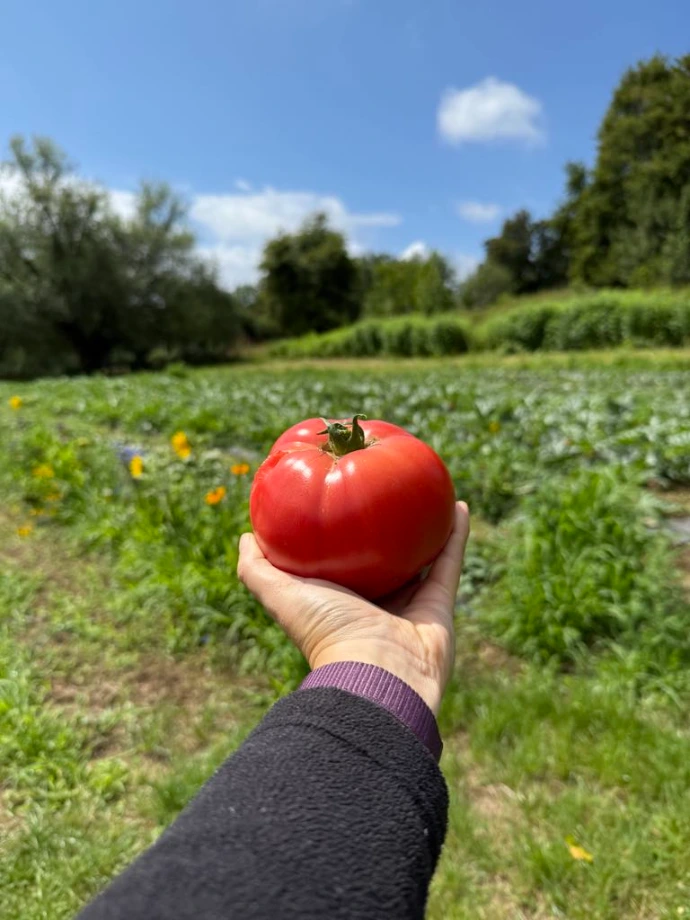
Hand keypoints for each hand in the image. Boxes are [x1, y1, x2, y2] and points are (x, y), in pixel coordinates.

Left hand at [237, 502, 469, 714]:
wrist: (377, 675)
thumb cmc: (325, 631)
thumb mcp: (281, 594)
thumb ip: (257, 569)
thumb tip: (247, 536)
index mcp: (338, 600)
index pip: (338, 559)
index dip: (338, 530)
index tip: (338, 495)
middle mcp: (374, 602)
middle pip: (381, 556)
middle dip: (384, 526)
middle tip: (386, 486)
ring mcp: (408, 603)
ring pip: (420, 556)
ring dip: (426, 525)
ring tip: (427, 489)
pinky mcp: (440, 604)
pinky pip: (449, 560)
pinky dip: (456, 534)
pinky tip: (458, 503)